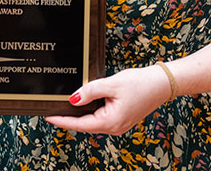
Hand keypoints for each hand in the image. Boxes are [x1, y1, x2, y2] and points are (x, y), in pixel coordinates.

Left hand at [45, 66, 170, 134]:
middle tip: (54, 108)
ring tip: (68, 104)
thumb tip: (73, 99)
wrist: (162, 83)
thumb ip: (89, 91)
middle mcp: (115, 127)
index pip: (80, 124)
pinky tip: (86, 102)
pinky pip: (102, 116)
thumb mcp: (111, 84)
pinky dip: (92, 110)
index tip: (48, 116)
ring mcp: (119, 124)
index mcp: (111, 122)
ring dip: (82, 113)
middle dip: (70, 117)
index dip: (62, 120)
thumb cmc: (141, 84)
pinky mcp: (122, 118)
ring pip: (94, 120)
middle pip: (85, 124)